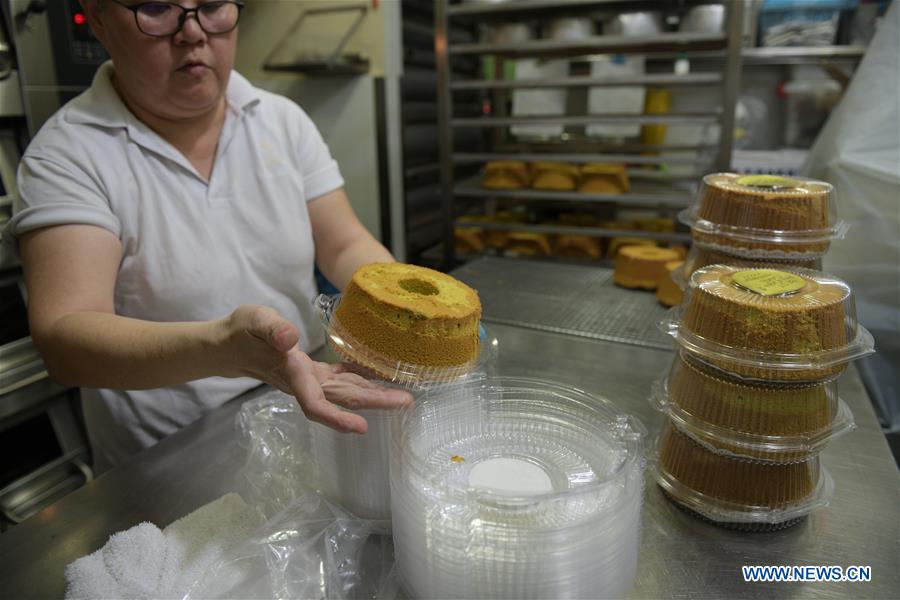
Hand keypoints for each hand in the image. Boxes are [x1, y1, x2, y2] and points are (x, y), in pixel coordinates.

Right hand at [220, 305, 411, 432]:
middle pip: (342, 399)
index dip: (338, 418)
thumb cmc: (241, 332)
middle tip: (406, 402)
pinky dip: (362, 379)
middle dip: (374, 403)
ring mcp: (310, 380)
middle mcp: (305, 383)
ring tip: (403, 396)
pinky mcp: (313, 373)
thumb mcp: (253, 321)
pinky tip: (381, 376)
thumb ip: (271, 329)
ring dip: (374, 395)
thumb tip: (289, 337)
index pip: (316, 403)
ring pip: (346, 391)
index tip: (361, 427)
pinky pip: (342, 379)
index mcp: (292, 374)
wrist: (229, 345)